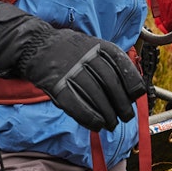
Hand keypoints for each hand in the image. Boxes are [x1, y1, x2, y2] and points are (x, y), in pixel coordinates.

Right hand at [0, 3, 145, 130]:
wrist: (34, 45)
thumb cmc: (67, 51)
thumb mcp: (91, 47)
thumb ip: (109, 63)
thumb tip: (130, 89)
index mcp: (97, 45)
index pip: (122, 65)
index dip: (132, 83)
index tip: (137, 96)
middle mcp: (85, 56)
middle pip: (110, 84)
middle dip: (122, 104)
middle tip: (126, 116)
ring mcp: (70, 70)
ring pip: (95, 96)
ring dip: (107, 115)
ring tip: (111, 124)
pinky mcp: (56, 85)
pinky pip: (76, 105)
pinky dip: (90, 118)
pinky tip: (97, 125)